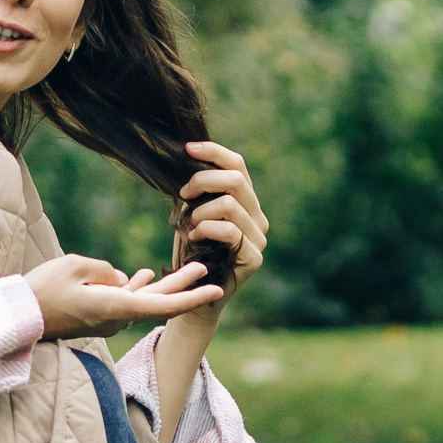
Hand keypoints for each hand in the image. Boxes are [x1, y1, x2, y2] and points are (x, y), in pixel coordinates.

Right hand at [25, 253, 222, 339]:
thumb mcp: (74, 267)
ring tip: (188, 266)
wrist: (16, 318)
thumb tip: (122, 279)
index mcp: (114, 308)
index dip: (191, 298)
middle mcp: (116, 319)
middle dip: (184, 285)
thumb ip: (104, 270)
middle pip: (158, 302)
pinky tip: (146, 275)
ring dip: (163, 285)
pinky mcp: (97, 317)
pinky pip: (125, 302)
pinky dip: (138, 288)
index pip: (162, 305)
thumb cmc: (41, 291)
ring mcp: (107, 321)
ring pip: (143, 301)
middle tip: (205, 266)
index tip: (216, 290)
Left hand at [176, 140, 268, 306]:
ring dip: (200, 212)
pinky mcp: (254, 257)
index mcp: (246, 202)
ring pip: (229, 204)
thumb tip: (188, 156)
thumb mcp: (192, 212)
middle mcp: (258, 217)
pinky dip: (205, 229)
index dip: (213, 152)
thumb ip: (198, 190)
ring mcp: (259, 238)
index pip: (237, 165)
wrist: (192, 293)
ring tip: (190, 226)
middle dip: (203, 181)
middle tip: (183, 194)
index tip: (187, 149)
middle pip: (235, 179)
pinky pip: (229, 230)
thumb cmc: (190, 250)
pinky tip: (195, 238)